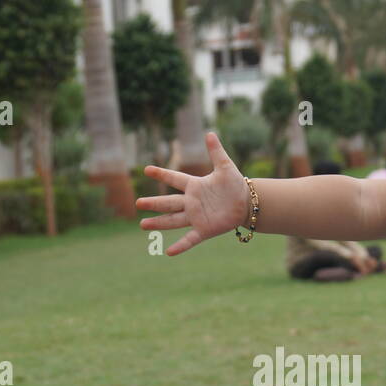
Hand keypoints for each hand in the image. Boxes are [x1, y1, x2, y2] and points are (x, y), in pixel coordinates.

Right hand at [135, 131, 249, 256]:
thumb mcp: (226, 167)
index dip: (162, 174)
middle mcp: (191, 202)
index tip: (147, 170)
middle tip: (138, 203)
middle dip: (153, 203)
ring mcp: (196, 217)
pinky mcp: (204, 230)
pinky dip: (180, 246)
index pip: (174, 178)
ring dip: (159, 223)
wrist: (247, 204)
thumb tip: (209, 133)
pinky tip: (168, 252)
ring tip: (143, 225)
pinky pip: (190, 239)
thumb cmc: (235, 185)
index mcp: (194, 186)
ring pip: (173, 220)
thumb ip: (216, 152)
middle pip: (168, 203)